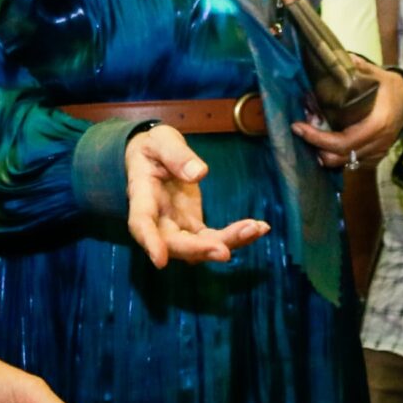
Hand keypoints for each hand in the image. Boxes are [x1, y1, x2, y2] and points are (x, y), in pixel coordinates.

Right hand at [124, 126, 268, 267]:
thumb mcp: (162, 141)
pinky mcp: (194, 226)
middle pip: (174, 244)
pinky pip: (214, 239)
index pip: (141, 223)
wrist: (155, 157)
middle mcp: (158, 219)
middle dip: (199, 250)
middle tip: (225, 251)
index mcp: (142, 196)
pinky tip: (260, 228)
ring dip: (227, 243)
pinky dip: (237, 236)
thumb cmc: (154, 148)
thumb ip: (177, 155)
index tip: (159, 261)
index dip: (150, 243)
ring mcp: (177, 226)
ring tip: (255, 229)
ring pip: (198, 247)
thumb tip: (199, 174)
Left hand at [291, 59, 402, 169]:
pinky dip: (337, 156)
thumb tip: (341, 58)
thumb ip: (360, 69)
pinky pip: (353, 162)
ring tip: (311, 136)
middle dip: (317, 146)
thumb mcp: (378, 74)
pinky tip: (325, 143)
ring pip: (345, 162)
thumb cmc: (390, 87)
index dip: (318, 139)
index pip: (343, 141)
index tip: (299, 127)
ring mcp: (378, 152)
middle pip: (340, 156)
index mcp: (377, 124)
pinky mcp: (376, 156)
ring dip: (324, 152)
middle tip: (301, 130)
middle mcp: (378, 142)